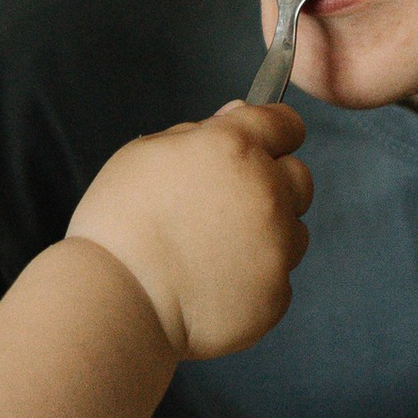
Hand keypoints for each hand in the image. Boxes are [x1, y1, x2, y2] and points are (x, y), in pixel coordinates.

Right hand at [69, 100, 310, 360]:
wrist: (117, 300)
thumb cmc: (119, 224)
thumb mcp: (145, 154)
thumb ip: (197, 132)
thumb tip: (233, 117)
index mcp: (234, 148)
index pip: (285, 123)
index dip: (273, 133)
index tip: (261, 146)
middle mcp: (267, 192)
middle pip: (300, 178)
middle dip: (273, 185)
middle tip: (228, 206)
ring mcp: (277, 246)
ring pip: (294, 232)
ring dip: (269, 235)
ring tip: (216, 251)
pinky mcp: (276, 292)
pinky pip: (279, 278)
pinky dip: (256, 280)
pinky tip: (215, 283)